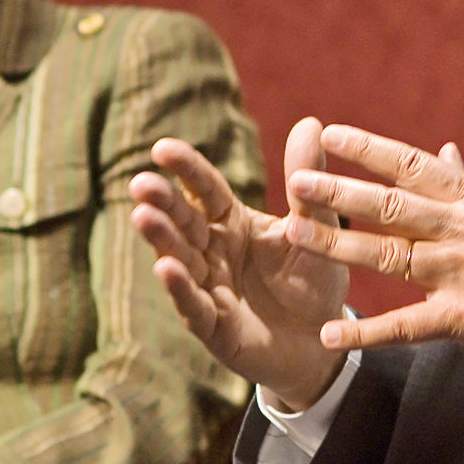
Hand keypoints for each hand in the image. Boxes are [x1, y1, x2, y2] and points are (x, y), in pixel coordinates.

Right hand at [132, 118, 349, 409]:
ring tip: (142, 217)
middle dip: (162, 203)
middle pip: (184, 222)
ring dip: (161, 240)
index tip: (162, 148)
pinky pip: (193, 304)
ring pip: (180, 259)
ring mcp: (209, 287)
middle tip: (140, 182)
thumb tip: (310, 122)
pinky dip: (180, 288)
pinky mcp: (213, 326)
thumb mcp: (317, 227)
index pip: (205, 191)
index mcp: (232, 222)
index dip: (185, 170)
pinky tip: (165, 268)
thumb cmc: (313, 279)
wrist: (323, 342)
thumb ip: (308, 183)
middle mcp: (213, 251)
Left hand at [281, 124, 463, 372]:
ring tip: (293, 235)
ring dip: (337, 244)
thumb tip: (443, 148)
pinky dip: (365, 333)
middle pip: (391, 205)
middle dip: (339, 191)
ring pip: (389, 255)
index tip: (330, 134)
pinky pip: (406, 325)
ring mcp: (463, 274)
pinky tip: (331, 334)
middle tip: (295, 180)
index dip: (369, 148)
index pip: (413, 164)